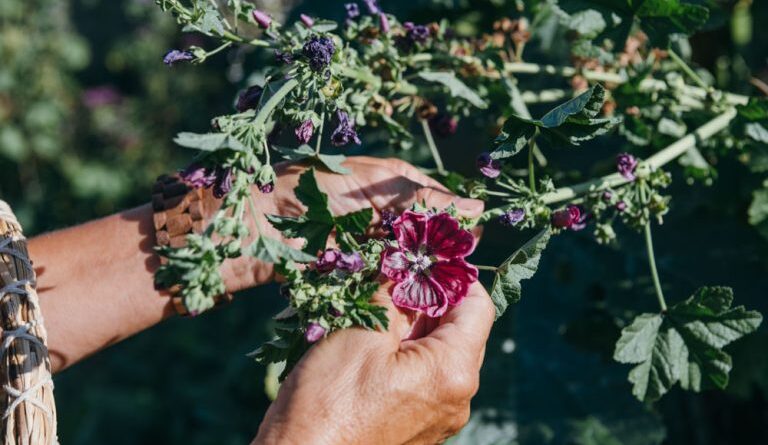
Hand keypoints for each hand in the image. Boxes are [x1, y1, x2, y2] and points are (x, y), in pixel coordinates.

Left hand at [223, 157, 483, 290]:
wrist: (256, 224)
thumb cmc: (312, 190)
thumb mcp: (374, 186)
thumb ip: (424, 199)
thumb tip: (476, 208)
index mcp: (392, 184)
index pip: (438, 202)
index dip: (455, 222)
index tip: (471, 241)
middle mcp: (386, 214)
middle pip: (427, 235)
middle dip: (440, 252)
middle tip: (456, 270)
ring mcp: (371, 244)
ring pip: (410, 261)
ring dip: (420, 272)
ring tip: (438, 285)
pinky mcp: (355, 270)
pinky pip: (386, 280)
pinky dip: (397, 286)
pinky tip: (411, 295)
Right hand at [253, 281, 494, 444]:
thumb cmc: (327, 402)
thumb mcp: (362, 332)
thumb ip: (395, 294)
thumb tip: (408, 264)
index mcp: (453, 371)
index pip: (478, 305)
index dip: (455, 274)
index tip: (426, 256)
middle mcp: (457, 398)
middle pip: (460, 329)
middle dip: (430, 297)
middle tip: (394, 274)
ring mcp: (438, 417)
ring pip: (438, 353)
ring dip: (413, 324)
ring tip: (377, 307)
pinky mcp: (417, 427)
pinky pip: (422, 378)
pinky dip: (404, 353)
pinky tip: (371, 342)